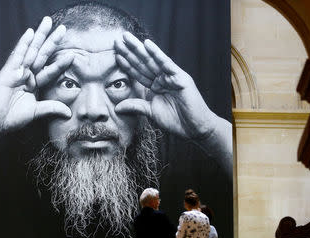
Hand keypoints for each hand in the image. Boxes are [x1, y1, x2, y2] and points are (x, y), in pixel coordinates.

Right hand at [0, 16, 72, 140]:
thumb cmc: (9, 118)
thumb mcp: (35, 113)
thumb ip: (51, 108)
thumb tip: (69, 113)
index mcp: (33, 84)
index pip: (50, 71)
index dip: (61, 63)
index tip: (72, 55)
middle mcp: (26, 76)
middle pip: (42, 55)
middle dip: (52, 41)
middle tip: (63, 28)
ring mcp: (17, 72)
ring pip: (31, 51)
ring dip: (40, 36)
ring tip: (48, 22)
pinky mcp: (7, 73)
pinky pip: (17, 56)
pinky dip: (23, 44)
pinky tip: (30, 33)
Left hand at [114, 32, 232, 177]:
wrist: (194, 128)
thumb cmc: (176, 120)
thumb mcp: (150, 112)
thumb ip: (135, 106)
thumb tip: (117, 108)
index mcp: (155, 85)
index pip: (138, 72)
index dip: (127, 63)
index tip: (115, 54)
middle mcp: (162, 78)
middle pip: (143, 63)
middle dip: (129, 52)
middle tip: (116, 40)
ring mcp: (171, 76)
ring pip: (152, 60)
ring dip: (139, 48)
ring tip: (126, 38)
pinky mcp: (180, 78)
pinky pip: (166, 64)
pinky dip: (157, 54)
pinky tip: (147, 44)